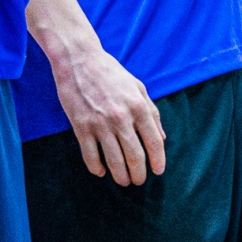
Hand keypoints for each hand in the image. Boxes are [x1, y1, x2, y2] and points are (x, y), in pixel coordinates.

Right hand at [52, 42, 166, 185]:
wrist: (79, 60)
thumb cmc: (111, 73)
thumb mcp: (138, 87)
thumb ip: (151, 112)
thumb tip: (162, 137)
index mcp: (138, 106)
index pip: (154, 142)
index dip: (158, 160)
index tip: (158, 171)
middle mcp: (121, 118)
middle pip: (135, 156)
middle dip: (139, 174)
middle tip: (138, 180)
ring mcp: (100, 124)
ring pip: (114, 161)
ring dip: (120, 176)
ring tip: (123, 181)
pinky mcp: (81, 127)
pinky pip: (90, 156)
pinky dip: (97, 168)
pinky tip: (101, 172)